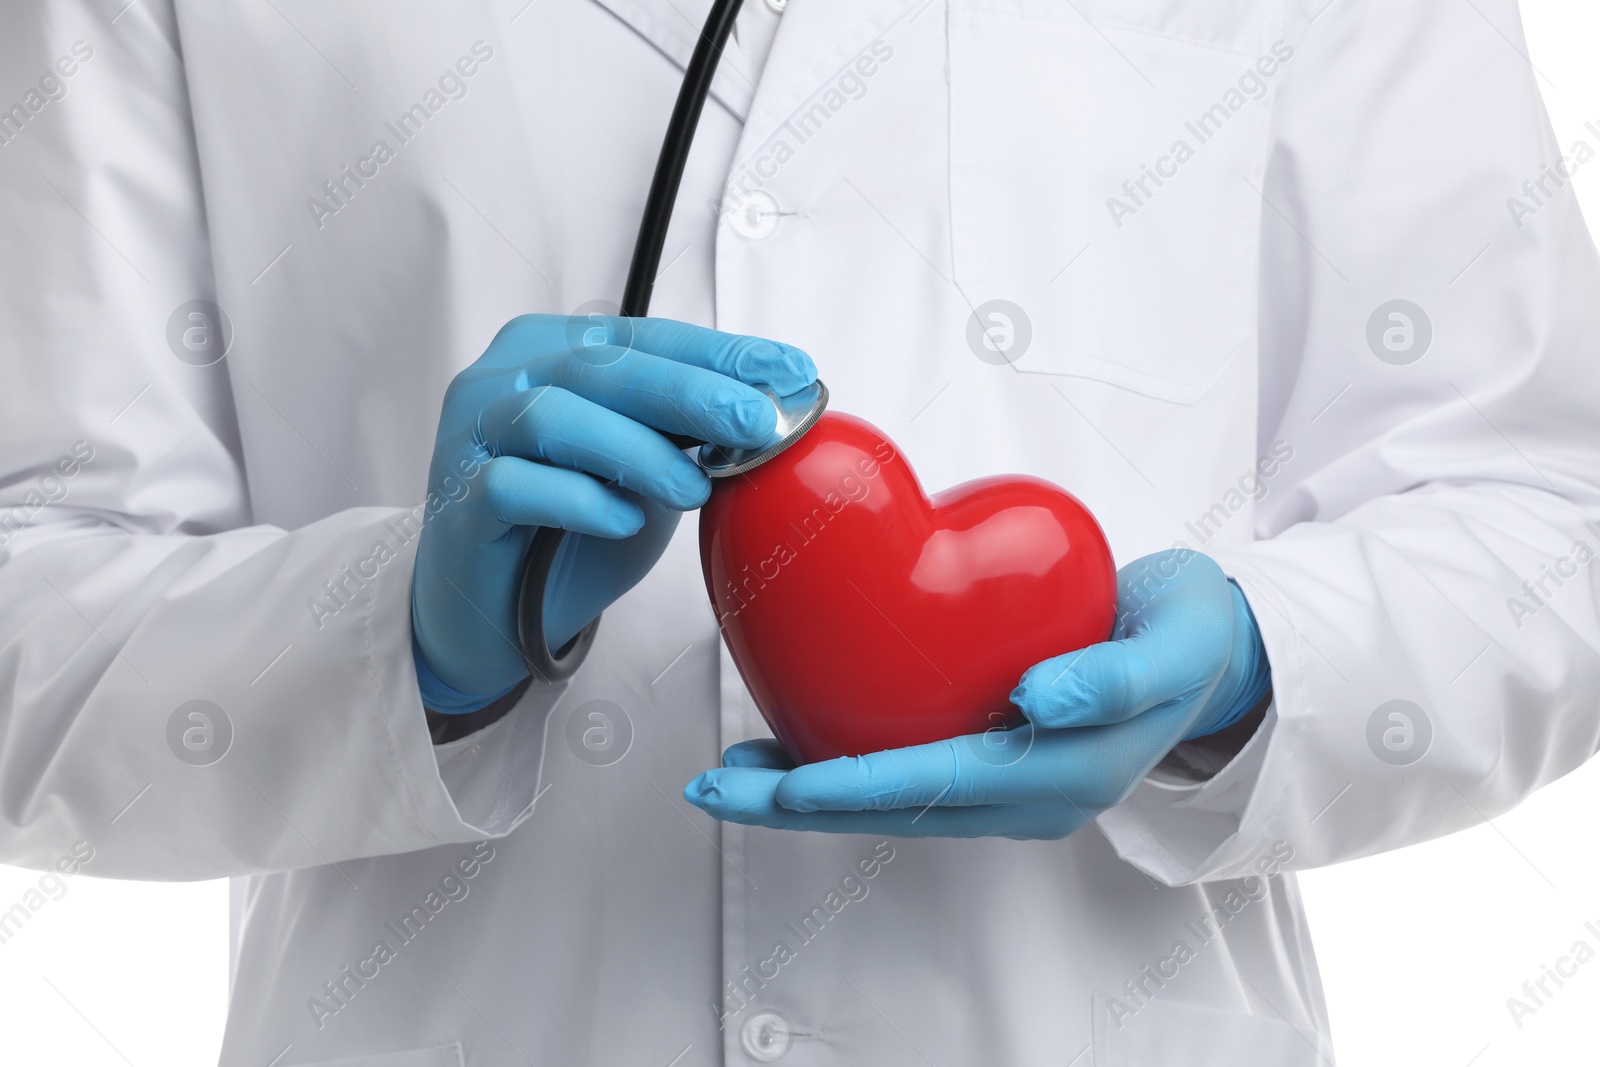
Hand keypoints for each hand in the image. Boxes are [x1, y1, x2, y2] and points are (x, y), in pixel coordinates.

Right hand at [412, 314, 814, 711]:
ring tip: (695, 488)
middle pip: (603, 366)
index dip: (720, 353)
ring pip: (552, 415)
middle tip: (755, 422)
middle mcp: (507, 378)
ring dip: (636, 450)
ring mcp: (471, 434)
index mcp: (555, 351)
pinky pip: (513, 484)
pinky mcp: (458, 500)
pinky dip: (578, 499)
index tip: (789, 372)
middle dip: (691, 392)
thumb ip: (687, 435)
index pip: (647, 337)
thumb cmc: (571, 531)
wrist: (496, 615)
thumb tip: (769, 410)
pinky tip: (624, 520)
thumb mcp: (647, 472)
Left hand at [684, 550, 1270, 838]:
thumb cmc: (1190, 635)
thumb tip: (1039, 704)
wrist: (1216, 647)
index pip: (940, 786)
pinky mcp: (992, 759)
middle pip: (896, 808)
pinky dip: (841, 764)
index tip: (786, 784)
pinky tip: (789, 740)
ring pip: (890, 800)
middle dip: (799, 803)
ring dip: (805, 791)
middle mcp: (1026, 793)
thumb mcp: (1171, 643)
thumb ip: (1115, 678)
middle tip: (714, 785)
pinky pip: (906, 773)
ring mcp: (1007, 785)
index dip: (857, 787)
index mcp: (1064, 772)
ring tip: (727, 773)